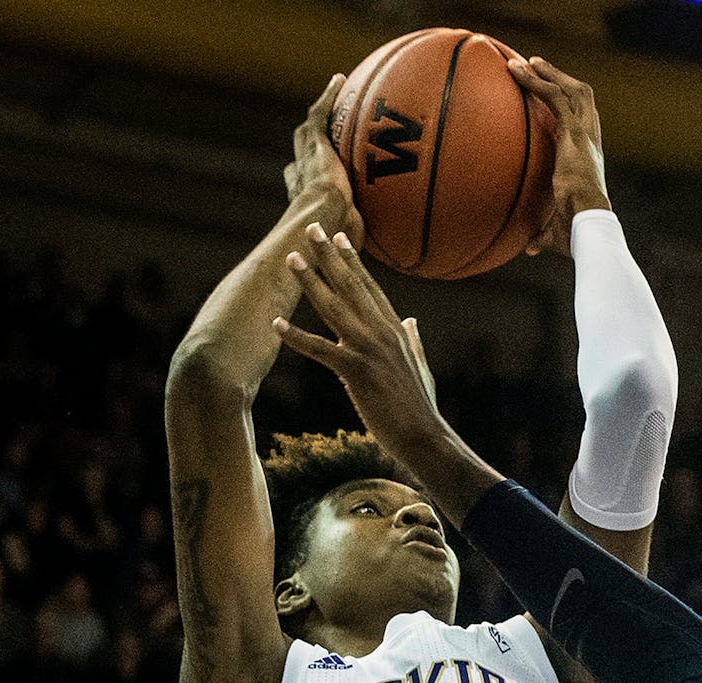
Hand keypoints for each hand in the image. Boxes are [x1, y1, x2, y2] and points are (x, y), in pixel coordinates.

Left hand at [272, 223, 442, 468]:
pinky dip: (297, 337)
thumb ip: (413, 341)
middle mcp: (382, 333)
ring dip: (311, 282)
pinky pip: (320, 350)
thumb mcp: (420, 366)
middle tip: (311, 229)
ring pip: (333, 308)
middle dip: (329, 256)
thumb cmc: (421, 407)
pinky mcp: (356, 372)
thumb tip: (411, 321)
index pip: (370, 288)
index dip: (353, 261)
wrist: (424, 435)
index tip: (339, 237)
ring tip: (292, 259)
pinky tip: (277, 324)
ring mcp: (369, 350)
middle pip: (351, 287)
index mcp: (395, 331)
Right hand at [283, 75, 364, 247]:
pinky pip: (321, 114)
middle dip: (311, 142)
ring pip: (310, 130)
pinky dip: (328, 97)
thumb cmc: (331, 247)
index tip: (309, 172)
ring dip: (322, 111)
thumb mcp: (350, 247)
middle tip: (321, 130)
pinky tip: (340, 81)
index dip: (304, 176)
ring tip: (336, 91)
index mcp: (307, 200)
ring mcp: (307, 160)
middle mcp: (303, 177)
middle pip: (303, 153)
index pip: (301, 183)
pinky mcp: (314, 146)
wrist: (320, 225)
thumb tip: (391, 265)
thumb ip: (363, 246)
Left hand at [508, 57, 609, 256]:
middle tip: (536, 66)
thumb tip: (529, 249)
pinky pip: (556, 98)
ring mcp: (585, 135)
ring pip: (572, 91)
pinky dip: (538, 82)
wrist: (589, 227)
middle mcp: (591, 142)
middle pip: (581, 99)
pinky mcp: (575, 134)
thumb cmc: (577, 234)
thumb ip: (542, 235)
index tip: (551, 94)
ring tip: (528, 62)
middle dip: (560, 79)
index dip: (570, 107)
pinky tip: (519, 72)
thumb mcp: (556, 232)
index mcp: (589, 160)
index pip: (582, 124)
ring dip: (550, 73)